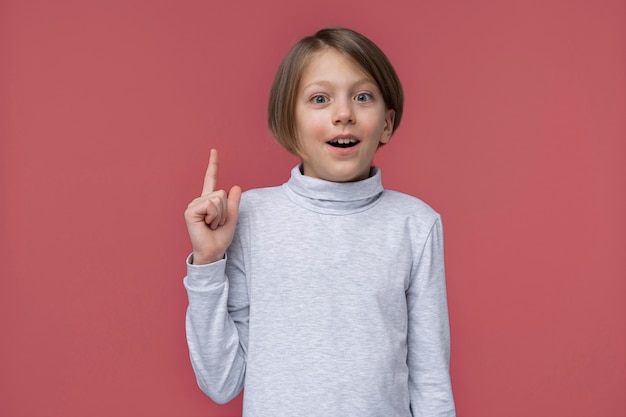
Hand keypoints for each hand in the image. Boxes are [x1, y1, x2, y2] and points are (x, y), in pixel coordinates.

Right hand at [184, 149, 241, 264]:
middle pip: (221, 193)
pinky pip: (211, 205)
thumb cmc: (220, 237)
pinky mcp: (190, 211)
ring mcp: (193, 205)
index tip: (214, 150)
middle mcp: (199, 201)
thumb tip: (237, 187)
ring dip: (220, 215)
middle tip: (216, 223)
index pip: (211, 179)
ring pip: (218, 199)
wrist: (213, 252)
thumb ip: (233, 202)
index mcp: (208, 201)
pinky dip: (214, 216)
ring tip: (212, 225)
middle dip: (225, 210)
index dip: (213, 165)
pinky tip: (207, 225)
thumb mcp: (232, 217)